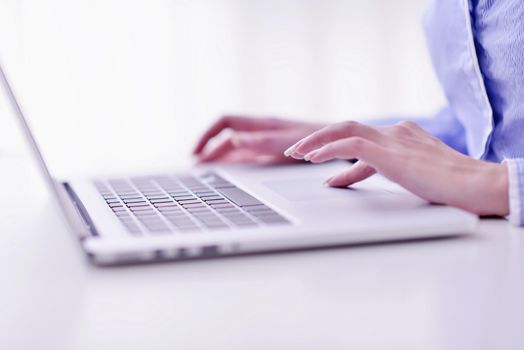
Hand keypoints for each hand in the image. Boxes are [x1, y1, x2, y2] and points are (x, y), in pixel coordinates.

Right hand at [194, 115, 324, 163]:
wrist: (338, 142)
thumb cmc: (317, 138)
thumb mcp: (288, 142)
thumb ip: (262, 142)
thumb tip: (234, 140)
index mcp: (261, 124)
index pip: (225, 122)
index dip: (207, 135)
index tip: (196, 152)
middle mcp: (260, 132)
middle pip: (226, 137)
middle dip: (209, 149)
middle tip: (196, 166)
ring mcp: (265, 142)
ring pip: (235, 147)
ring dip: (219, 157)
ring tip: (206, 171)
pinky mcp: (272, 152)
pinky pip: (246, 156)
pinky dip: (233, 163)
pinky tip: (229, 173)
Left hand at [285, 120, 508, 215]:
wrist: (474, 184)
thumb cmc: (450, 185)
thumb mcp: (413, 174)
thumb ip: (386, 171)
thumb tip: (359, 179)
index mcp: (401, 135)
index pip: (360, 140)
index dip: (336, 155)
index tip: (325, 175)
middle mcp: (394, 132)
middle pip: (346, 126)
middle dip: (317, 139)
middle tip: (296, 152)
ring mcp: (391, 139)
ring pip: (343, 130)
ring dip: (315, 142)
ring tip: (295, 154)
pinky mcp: (389, 152)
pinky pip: (350, 145)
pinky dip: (328, 150)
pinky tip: (314, 160)